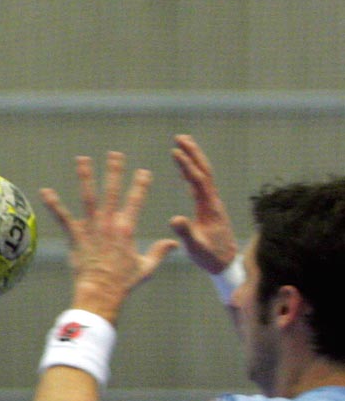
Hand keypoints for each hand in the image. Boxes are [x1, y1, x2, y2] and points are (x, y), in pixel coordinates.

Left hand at [40, 151, 176, 323]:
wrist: (101, 294)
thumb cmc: (122, 284)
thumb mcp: (145, 268)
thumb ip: (159, 252)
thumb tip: (173, 244)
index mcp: (127, 229)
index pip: (136, 200)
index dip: (140, 185)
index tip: (143, 172)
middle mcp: (109, 224)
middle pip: (112, 191)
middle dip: (114, 171)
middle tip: (114, 154)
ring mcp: (91, 229)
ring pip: (88, 197)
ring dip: (85, 177)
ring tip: (82, 159)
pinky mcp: (75, 237)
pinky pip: (63, 217)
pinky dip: (54, 204)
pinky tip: (45, 191)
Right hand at [169, 134, 239, 272]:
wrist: (225, 262)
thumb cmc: (210, 256)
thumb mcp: (196, 247)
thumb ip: (186, 233)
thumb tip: (174, 218)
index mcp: (209, 208)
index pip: (198, 180)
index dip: (187, 165)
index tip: (175, 151)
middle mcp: (213, 201)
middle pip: (205, 170)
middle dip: (193, 153)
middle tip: (180, 137)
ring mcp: (213, 203)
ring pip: (204, 175)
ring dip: (194, 159)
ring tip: (182, 146)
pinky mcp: (210, 207)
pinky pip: (202, 184)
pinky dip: (193, 173)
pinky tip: (186, 171)